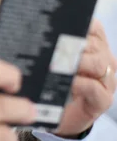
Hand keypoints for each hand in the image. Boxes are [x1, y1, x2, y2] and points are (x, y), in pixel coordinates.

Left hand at [55, 19, 116, 136]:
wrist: (59, 114)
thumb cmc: (54, 82)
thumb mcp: (53, 60)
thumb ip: (50, 45)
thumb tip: (34, 31)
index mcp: (96, 47)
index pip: (94, 28)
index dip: (78, 25)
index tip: (58, 27)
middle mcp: (105, 61)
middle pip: (95, 46)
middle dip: (73, 45)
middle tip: (53, 47)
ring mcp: (107, 81)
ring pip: (97, 64)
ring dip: (76, 63)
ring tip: (56, 64)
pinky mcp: (103, 100)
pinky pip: (94, 87)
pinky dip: (79, 83)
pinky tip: (65, 82)